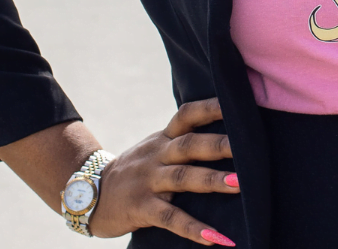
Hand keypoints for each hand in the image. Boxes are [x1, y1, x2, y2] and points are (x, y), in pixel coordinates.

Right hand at [87, 99, 239, 244]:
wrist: (90, 195)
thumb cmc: (137, 171)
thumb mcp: (155, 149)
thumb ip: (184, 141)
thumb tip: (230, 135)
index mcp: (163, 139)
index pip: (187, 115)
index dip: (210, 107)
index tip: (236, 102)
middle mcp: (156, 155)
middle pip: (189, 144)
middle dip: (218, 145)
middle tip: (248, 146)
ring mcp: (147, 181)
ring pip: (182, 178)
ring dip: (211, 181)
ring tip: (239, 185)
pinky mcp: (141, 208)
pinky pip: (170, 218)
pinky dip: (193, 228)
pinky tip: (215, 238)